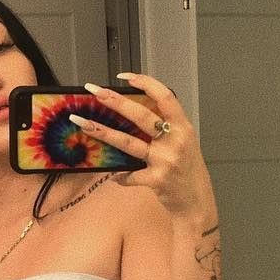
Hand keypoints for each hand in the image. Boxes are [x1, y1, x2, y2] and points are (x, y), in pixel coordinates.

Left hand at [72, 74, 217, 222]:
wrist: (197, 202)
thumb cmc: (188, 171)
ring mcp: (165, 160)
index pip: (164, 96)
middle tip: (94, 91)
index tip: (124, 77)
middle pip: (141, 115)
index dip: (145, 82)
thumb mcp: (184, 143)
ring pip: (128, 142)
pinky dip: (119, 176)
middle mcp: (175, 141)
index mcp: (183, 127)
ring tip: (82, 123)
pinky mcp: (156, 180)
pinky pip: (129, 175)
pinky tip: (113, 175)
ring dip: (103, 132)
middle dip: (114, 101)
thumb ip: (166, 127)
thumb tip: (133, 112)